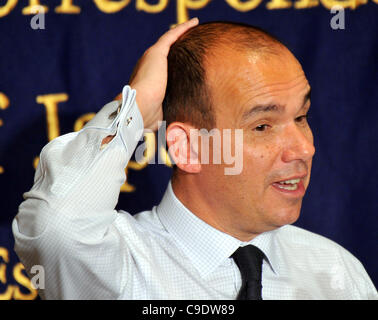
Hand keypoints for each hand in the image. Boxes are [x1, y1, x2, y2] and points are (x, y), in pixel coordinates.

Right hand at [103, 18, 198, 146]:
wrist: (137, 111)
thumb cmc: (146, 119)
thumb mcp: (160, 118)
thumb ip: (169, 120)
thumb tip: (179, 139)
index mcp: (147, 81)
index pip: (161, 71)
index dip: (171, 67)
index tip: (182, 66)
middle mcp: (147, 67)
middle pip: (166, 54)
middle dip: (178, 48)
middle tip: (192, 44)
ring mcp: (151, 59)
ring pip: (169, 42)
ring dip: (181, 35)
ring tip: (194, 29)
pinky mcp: (156, 53)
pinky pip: (172, 36)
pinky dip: (183, 28)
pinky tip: (195, 23)